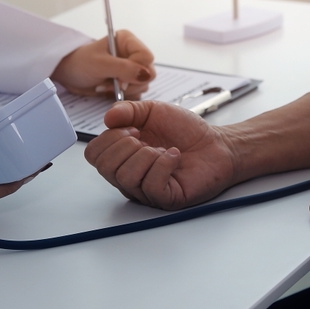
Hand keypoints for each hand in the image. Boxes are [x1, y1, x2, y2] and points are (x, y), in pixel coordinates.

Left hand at [51, 29, 155, 99]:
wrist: (69, 75)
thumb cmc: (80, 63)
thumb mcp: (100, 64)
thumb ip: (123, 68)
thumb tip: (146, 74)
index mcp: (128, 40)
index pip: (147, 57)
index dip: (136, 70)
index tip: (119, 79)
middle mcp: (133, 53)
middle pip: (149, 72)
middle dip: (130, 83)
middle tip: (113, 85)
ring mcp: (132, 67)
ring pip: (144, 83)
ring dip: (126, 90)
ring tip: (105, 86)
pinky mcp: (129, 81)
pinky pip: (138, 91)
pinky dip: (125, 95)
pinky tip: (109, 91)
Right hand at [84, 101, 236, 209]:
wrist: (215, 143)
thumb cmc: (184, 131)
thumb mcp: (152, 111)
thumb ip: (127, 110)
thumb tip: (107, 118)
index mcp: (122, 156)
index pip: (94, 155)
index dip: (109, 138)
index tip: (133, 128)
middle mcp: (130, 176)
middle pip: (105, 167)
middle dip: (126, 145)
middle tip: (147, 139)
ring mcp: (146, 190)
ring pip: (126, 177)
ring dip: (147, 155)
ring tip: (163, 149)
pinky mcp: (166, 198)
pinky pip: (151, 185)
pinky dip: (163, 164)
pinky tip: (174, 156)